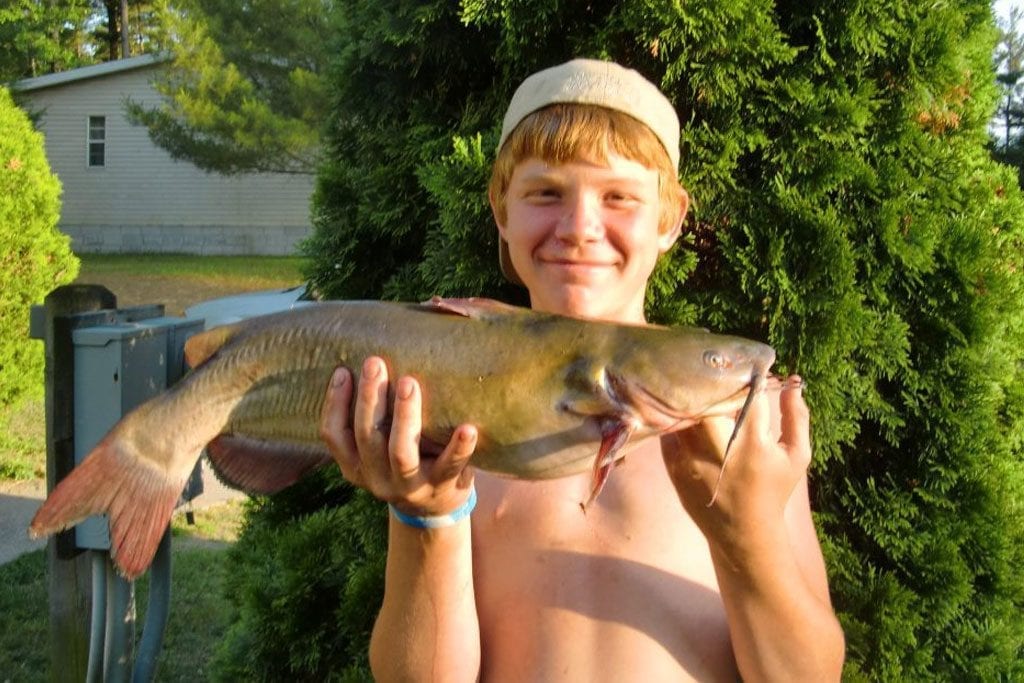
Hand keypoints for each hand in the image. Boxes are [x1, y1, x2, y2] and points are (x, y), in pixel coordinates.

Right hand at [319, 357, 476, 516]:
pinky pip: (450, 466)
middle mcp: (377, 478)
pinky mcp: (442, 486)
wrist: (437, 509)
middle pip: (367, 437)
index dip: (335, 404)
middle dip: (370, 398)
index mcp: (356, 465)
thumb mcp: (380, 448)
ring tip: (409, 383)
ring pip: (401, 452)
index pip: (334, 435)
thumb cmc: (406, 461)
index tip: (343, 371)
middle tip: (375, 363)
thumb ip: (375, 419)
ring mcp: (409, 486)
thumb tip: (373, 363)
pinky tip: (467, 428)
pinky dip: (459, 447)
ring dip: (404, 416)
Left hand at [661, 376, 811, 555]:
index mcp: (752, 442)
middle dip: (715, 382)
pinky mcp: (673, 463)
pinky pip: (670, 427)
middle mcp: (717, 447)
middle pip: (708, 396)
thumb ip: (796, 417)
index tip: (751, 371)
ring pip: (685, 409)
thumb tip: (793, 381)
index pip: (747, 393)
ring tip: (703, 388)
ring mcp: (690, 456)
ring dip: (693, 396)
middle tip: (721, 372)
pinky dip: (678, 416)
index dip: (750, 377)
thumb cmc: (773, 491)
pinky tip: (687, 411)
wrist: (742, 533)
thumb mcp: (796, 457)